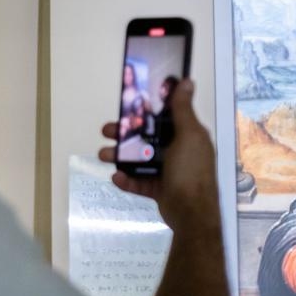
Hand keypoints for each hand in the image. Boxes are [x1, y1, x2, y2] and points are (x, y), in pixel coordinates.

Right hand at [98, 79, 218, 230]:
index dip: (146, 110)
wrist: (192, 213)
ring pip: (140, 159)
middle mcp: (178, 151)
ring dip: (120, 156)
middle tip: (107, 131)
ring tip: (104, 155)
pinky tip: (116, 177)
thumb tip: (187, 81)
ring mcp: (168, 171)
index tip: (127, 103)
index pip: (164, 118)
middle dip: (126, 133)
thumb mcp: (189, 136)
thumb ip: (183, 110)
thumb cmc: (191, 171)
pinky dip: (127, 180)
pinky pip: (139, 182)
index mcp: (187, 136)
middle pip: (147, 137)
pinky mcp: (159, 189)